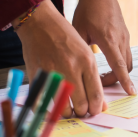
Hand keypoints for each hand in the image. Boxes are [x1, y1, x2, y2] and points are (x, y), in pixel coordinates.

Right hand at [14, 0, 106, 116]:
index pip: (96, 95)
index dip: (96, 108)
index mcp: (87, 61)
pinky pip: (43, 102)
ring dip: (67, 113)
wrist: (40, 23)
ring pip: (63, 107)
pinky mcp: (37, 75)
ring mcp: (53, 73)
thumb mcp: (85, 53)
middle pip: (81, 104)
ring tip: (69, 110)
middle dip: (83, 112)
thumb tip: (100, 103)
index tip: (95, 111)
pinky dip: (48, 110)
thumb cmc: (65, 37)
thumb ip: (93, 78)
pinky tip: (52, 109)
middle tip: (82, 111)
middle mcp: (71, 68)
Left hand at [73, 0, 135, 94]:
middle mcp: (120, 40)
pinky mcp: (126, 35)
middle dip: (116, 79)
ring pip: (128, 62)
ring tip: (103, 74)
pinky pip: (126, 53)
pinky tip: (107, 61)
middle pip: (126, 68)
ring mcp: (125, 37)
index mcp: (108, 39)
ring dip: (119, 71)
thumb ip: (80, 50)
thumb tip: (75, 69)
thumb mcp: (78, 30)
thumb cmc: (87, 9)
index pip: (119, 65)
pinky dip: (120, 62)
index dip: (125, 80)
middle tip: (100, 83)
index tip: (130, 92)